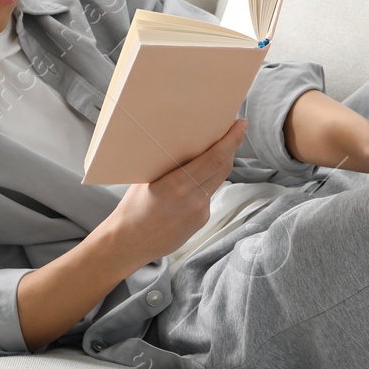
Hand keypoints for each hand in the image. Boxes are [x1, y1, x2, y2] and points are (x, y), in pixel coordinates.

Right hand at [100, 117, 247, 266]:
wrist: (127, 245)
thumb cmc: (131, 209)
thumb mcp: (145, 180)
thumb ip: (169, 166)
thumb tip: (187, 146)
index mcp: (178, 186)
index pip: (215, 159)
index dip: (231, 140)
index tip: (241, 124)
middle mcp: (194, 201)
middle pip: (223, 168)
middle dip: (231, 147)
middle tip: (235, 129)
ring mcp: (200, 213)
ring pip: (216, 181)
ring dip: (219, 165)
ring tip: (216, 148)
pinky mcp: (201, 222)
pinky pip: (207, 196)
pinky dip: (205, 183)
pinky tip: (195, 179)